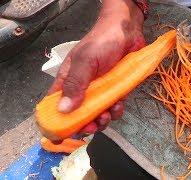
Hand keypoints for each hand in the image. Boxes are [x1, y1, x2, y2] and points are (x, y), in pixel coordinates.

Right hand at [48, 0, 144, 135]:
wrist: (127, 31)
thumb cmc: (102, 42)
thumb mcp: (85, 61)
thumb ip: (75, 84)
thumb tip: (63, 110)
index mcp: (69, 80)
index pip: (56, 104)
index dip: (56, 121)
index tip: (59, 137)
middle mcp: (83, 88)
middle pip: (79, 114)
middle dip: (86, 124)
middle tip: (93, 126)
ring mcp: (101, 89)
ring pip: (98, 114)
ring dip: (103, 119)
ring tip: (107, 114)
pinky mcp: (116, 90)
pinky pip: (114, 107)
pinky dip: (116, 110)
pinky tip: (118, 105)